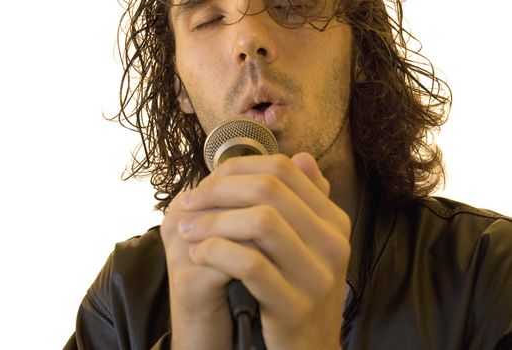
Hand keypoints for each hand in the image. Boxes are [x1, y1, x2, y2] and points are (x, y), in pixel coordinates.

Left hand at [164, 152, 350, 349]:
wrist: (309, 349)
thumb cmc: (297, 290)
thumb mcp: (307, 244)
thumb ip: (302, 201)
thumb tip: (300, 156)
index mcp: (334, 220)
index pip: (284, 169)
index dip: (236, 168)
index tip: (206, 183)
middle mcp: (333, 243)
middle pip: (270, 189)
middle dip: (219, 189)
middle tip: (189, 202)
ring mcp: (318, 276)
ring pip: (260, 221)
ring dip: (213, 221)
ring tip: (187, 230)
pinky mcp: (297, 307)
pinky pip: (251, 265)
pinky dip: (216, 253)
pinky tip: (197, 256)